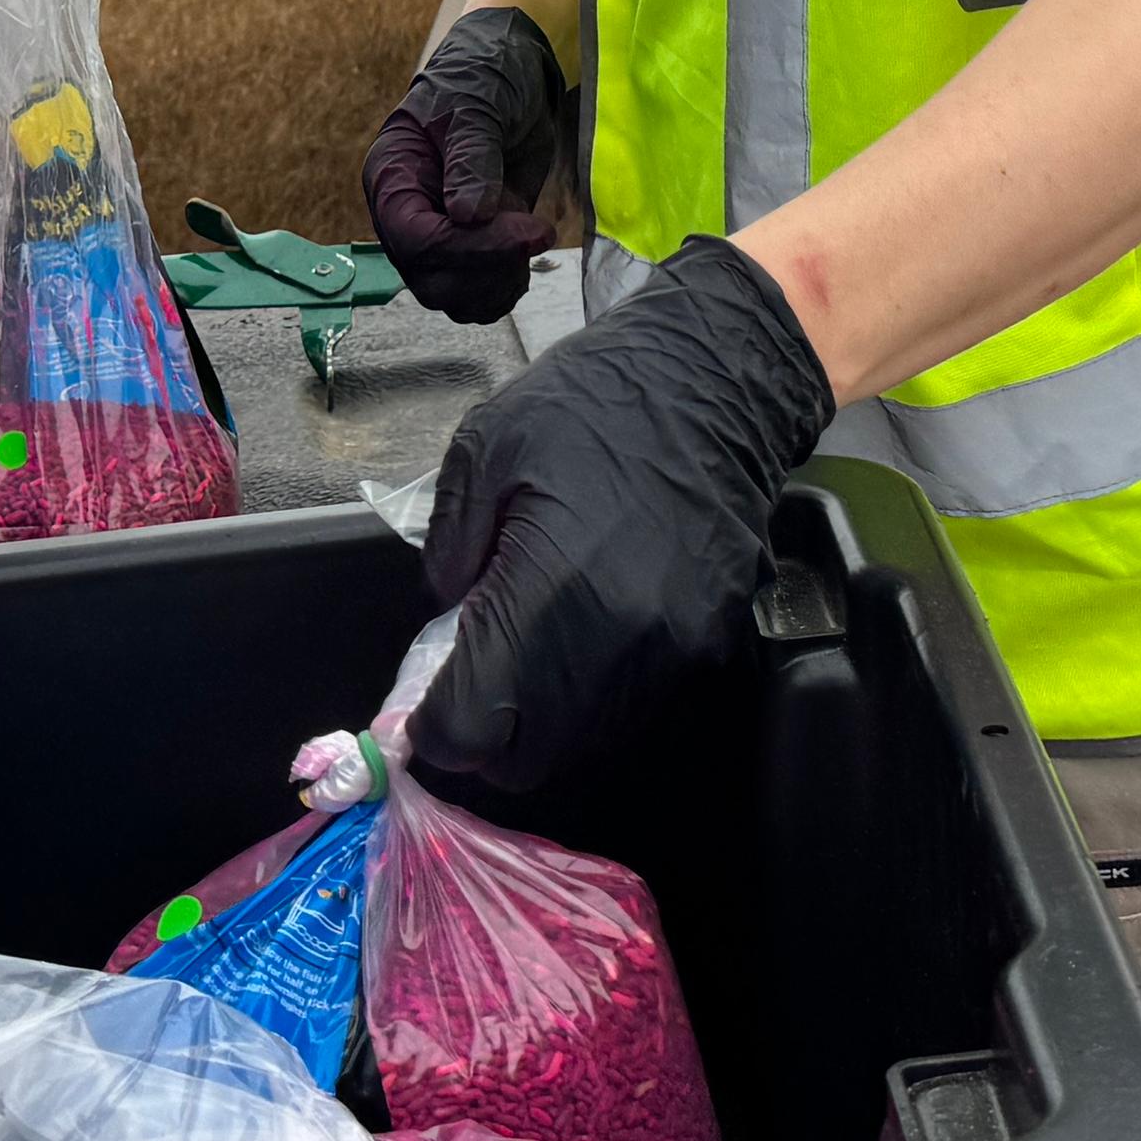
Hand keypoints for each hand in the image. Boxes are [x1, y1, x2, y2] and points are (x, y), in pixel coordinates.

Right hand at [362, 4, 572, 323]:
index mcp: (392, 180)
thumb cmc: (482, 79)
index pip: (414, 240)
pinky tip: (527, 248)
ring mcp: (437, 239)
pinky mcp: (469, 252)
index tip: (524, 232)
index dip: (469, 247)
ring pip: (455, 298)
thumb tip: (469, 215)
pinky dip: (506, 286)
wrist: (510, 79)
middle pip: (432, 279)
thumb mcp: (476, 107)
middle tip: (535, 232)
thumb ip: (473, 159)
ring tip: (531, 234)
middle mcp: (406, 219)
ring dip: (500, 282)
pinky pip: (479, 296)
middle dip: (489, 267)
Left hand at [403, 235, 836, 816]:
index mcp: (549, 591)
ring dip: (545, 715)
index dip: (435, 729)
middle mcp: (617, 641)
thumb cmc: (590, 405)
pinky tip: (591, 627)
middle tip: (475, 680)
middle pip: (528, 758)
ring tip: (537, 643)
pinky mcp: (714, 646)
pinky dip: (599, 689)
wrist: (714, 382)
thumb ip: (448, 550)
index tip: (425, 705)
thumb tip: (446, 619)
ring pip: (585, 740)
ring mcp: (673, 651)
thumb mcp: (483, 449)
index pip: (471, 727)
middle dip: (487, 736)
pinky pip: (636, 704)